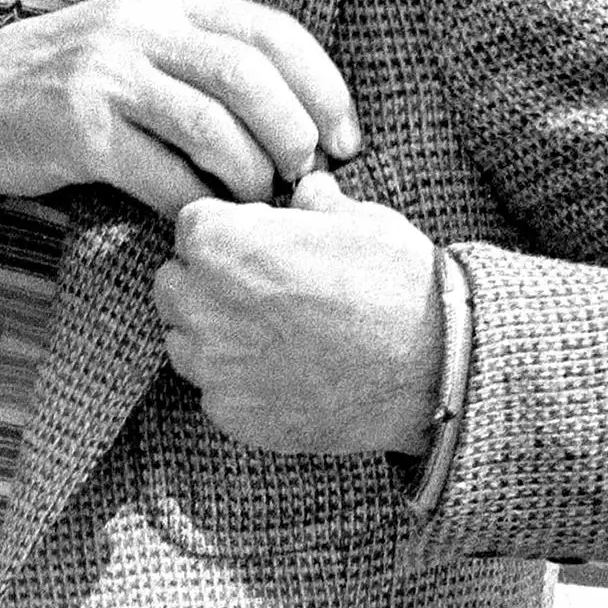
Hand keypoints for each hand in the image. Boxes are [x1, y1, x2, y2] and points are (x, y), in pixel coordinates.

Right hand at [0, 0, 359, 224]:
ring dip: (250, 174)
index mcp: (168, 1)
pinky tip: (202, 215)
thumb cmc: (66, 83)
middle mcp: (140, 26)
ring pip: (213, 124)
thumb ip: (204, 65)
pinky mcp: (80, 128)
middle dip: (295, 132)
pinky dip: (195, 201)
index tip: (345, 138)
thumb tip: (298, 119)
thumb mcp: (137, 47)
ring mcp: (107, 75)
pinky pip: (162, 172)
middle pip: (251, 75)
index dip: (323, 86)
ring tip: (256, 200)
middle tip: (306, 175)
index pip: (272, 31)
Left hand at [154, 172, 447, 455]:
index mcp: (220, 242)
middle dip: (209, 281)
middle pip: (175, 283)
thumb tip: (305, 192)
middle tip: (266, 290)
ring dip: (215, 333)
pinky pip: (216, 391)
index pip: (191, 225)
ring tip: (277, 334)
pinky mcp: (231, 414)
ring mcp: (212, 366)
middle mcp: (200, 303)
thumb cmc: (394, 283)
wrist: (432, 367)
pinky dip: (241, 383)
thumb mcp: (356, 218)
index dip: (231, 231)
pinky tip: (288, 374)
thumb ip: (312, 203)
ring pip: (186, 340)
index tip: (264, 243)